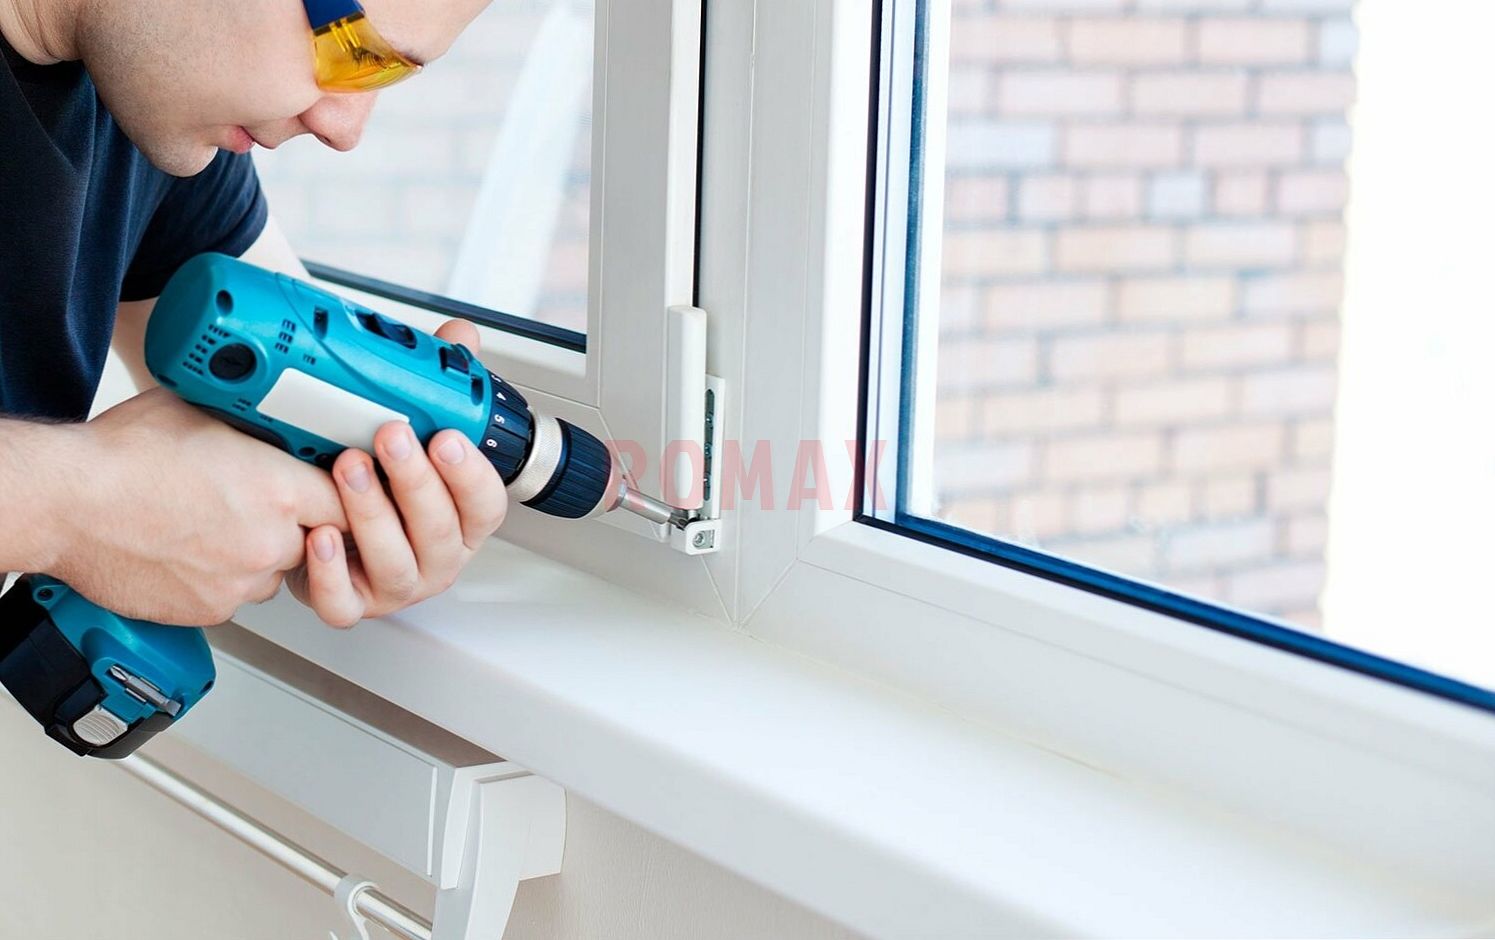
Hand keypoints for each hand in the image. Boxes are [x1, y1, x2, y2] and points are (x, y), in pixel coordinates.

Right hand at [59, 387, 348, 625]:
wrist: (65, 505)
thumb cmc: (121, 457)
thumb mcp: (204, 414)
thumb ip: (254, 426)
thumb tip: (274, 420)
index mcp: (277, 489)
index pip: (348, 500)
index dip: (343, 496)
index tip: (337, 492)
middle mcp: (269, 540)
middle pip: (316, 540)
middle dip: (299, 525)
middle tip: (260, 506)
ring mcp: (240, 581)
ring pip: (276, 572)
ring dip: (261, 554)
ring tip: (215, 525)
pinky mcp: (210, 610)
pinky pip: (237, 595)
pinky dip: (223, 578)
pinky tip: (192, 550)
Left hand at [284, 320, 508, 627]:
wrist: (326, 527)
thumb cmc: (381, 485)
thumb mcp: (414, 433)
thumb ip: (441, 386)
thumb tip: (461, 339)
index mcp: (463, 520)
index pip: (486, 505)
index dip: (471, 473)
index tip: (447, 437)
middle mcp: (437, 557)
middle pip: (441, 532)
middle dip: (415, 482)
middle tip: (390, 436)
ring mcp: (395, 584)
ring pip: (395, 564)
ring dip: (371, 514)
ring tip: (347, 467)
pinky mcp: (350, 603)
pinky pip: (343, 603)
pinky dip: (329, 573)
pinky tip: (319, 534)